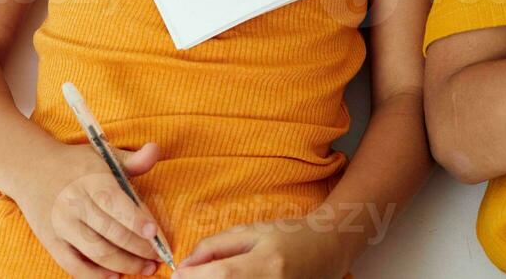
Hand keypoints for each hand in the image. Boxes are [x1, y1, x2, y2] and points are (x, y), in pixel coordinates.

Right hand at [12, 139, 166, 278]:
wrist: (29, 168)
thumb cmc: (76, 163)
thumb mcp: (103, 153)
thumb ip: (132, 158)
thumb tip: (155, 150)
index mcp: (91, 179)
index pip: (116, 202)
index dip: (137, 220)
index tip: (155, 233)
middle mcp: (75, 203)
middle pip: (110, 232)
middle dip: (138, 248)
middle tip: (158, 257)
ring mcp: (61, 225)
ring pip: (96, 252)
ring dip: (124, 264)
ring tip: (146, 268)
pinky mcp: (51, 241)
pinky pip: (73, 265)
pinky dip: (94, 275)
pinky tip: (115, 276)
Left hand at [175, 214, 349, 278]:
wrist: (328, 249)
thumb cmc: (289, 236)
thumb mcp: (251, 231)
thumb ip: (215, 246)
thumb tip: (184, 266)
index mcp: (266, 263)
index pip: (222, 275)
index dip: (194, 277)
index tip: (177, 274)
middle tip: (192, 277)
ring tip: (212, 276)